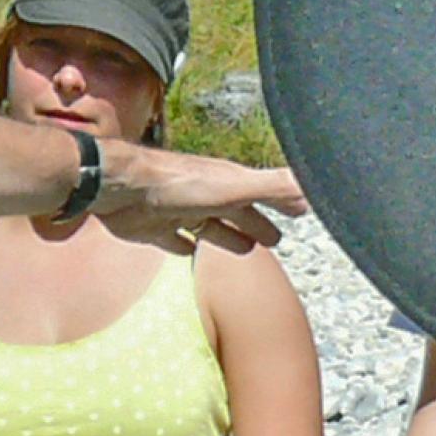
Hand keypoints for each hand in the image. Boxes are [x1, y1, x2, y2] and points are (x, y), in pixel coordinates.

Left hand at [96, 146, 310, 254]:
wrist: (120, 188)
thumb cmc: (179, 185)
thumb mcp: (234, 186)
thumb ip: (273, 187)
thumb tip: (315, 190)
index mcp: (227, 184)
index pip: (264, 194)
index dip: (283, 202)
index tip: (302, 210)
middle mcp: (205, 196)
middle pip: (238, 213)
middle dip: (257, 222)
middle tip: (275, 238)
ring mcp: (177, 212)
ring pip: (210, 226)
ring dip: (226, 236)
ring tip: (245, 248)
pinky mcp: (152, 229)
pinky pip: (172, 239)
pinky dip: (182, 245)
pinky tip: (188, 251)